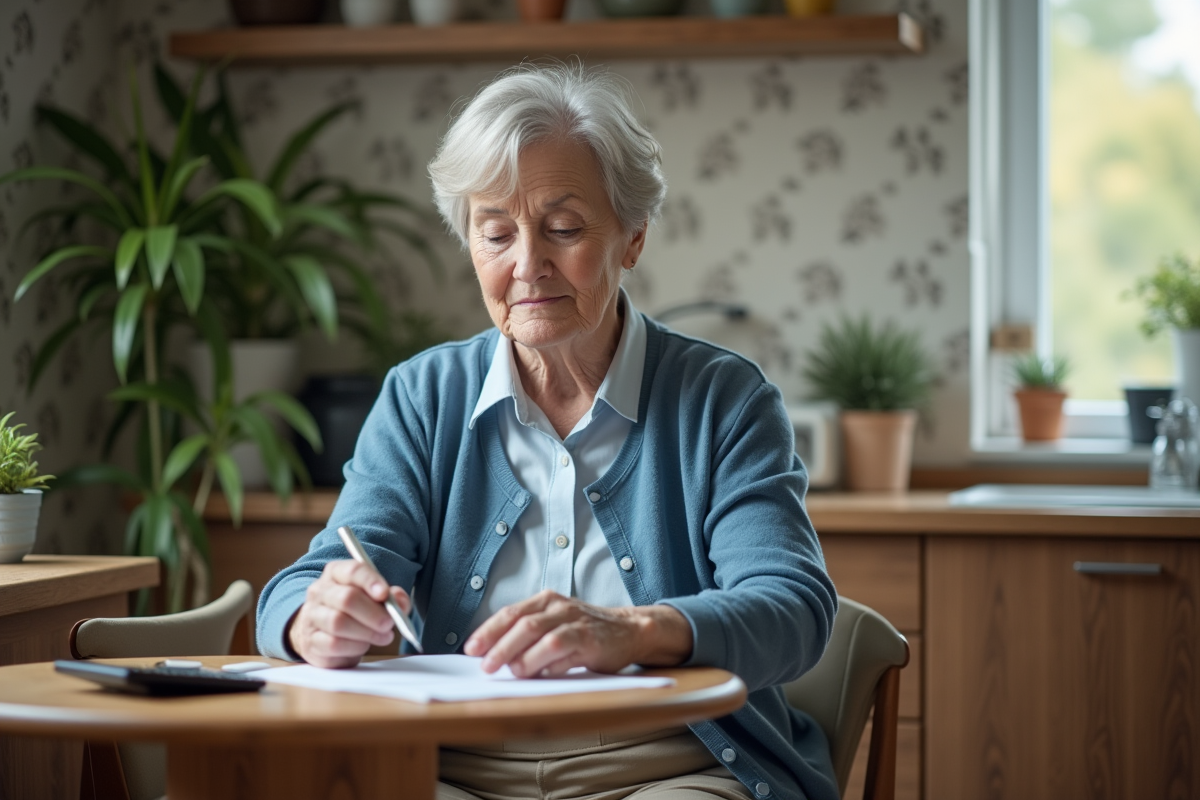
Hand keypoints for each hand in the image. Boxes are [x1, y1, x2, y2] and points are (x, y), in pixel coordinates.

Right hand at [287, 559, 412, 668]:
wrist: (325, 634)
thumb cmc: (355, 612)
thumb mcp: (374, 598)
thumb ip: (392, 598)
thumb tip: (400, 603)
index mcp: (336, 573)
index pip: (352, 570)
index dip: (370, 581)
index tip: (385, 594)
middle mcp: (320, 591)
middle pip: (346, 598)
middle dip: (373, 613)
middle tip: (389, 623)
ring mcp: (312, 616)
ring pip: (338, 622)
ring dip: (366, 632)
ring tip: (382, 636)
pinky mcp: (311, 641)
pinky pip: (334, 644)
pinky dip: (355, 647)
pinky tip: (363, 644)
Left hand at [462, 590, 691, 677]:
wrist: (629, 629)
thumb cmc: (586, 630)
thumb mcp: (554, 623)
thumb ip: (529, 635)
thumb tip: (495, 656)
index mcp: (546, 600)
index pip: (510, 613)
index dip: (488, 631)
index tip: (471, 649)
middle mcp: (559, 607)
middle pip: (523, 624)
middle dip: (500, 646)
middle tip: (486, 666)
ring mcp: (576, 622)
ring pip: (542, 637)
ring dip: (522, 657)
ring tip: (510, 672)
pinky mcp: (590, 640)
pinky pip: (564, 650)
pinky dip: (549, 664)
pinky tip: (540, 675)